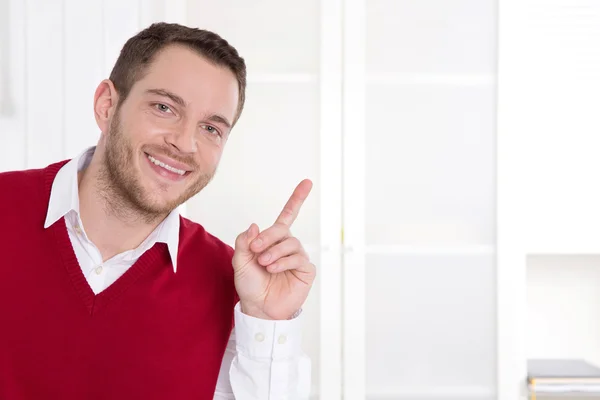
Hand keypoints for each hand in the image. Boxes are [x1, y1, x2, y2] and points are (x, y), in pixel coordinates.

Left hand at [232, 179, 315, 319]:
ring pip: (290, 243)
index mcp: (273, 240)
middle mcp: (288, 246)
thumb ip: (245, 241)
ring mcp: (298, 257)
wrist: (259, 308)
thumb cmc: (250, 285)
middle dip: (268, 237)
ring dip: (273, 252)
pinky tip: (273, 269)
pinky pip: (297, 258)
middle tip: (256, 250)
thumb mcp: (240, 261)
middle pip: (282, 229)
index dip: (297, 198)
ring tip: (264, 264)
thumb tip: (255, 225)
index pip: (288, 215)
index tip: (307, 182)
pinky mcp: (306, 270)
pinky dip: (283, 262)